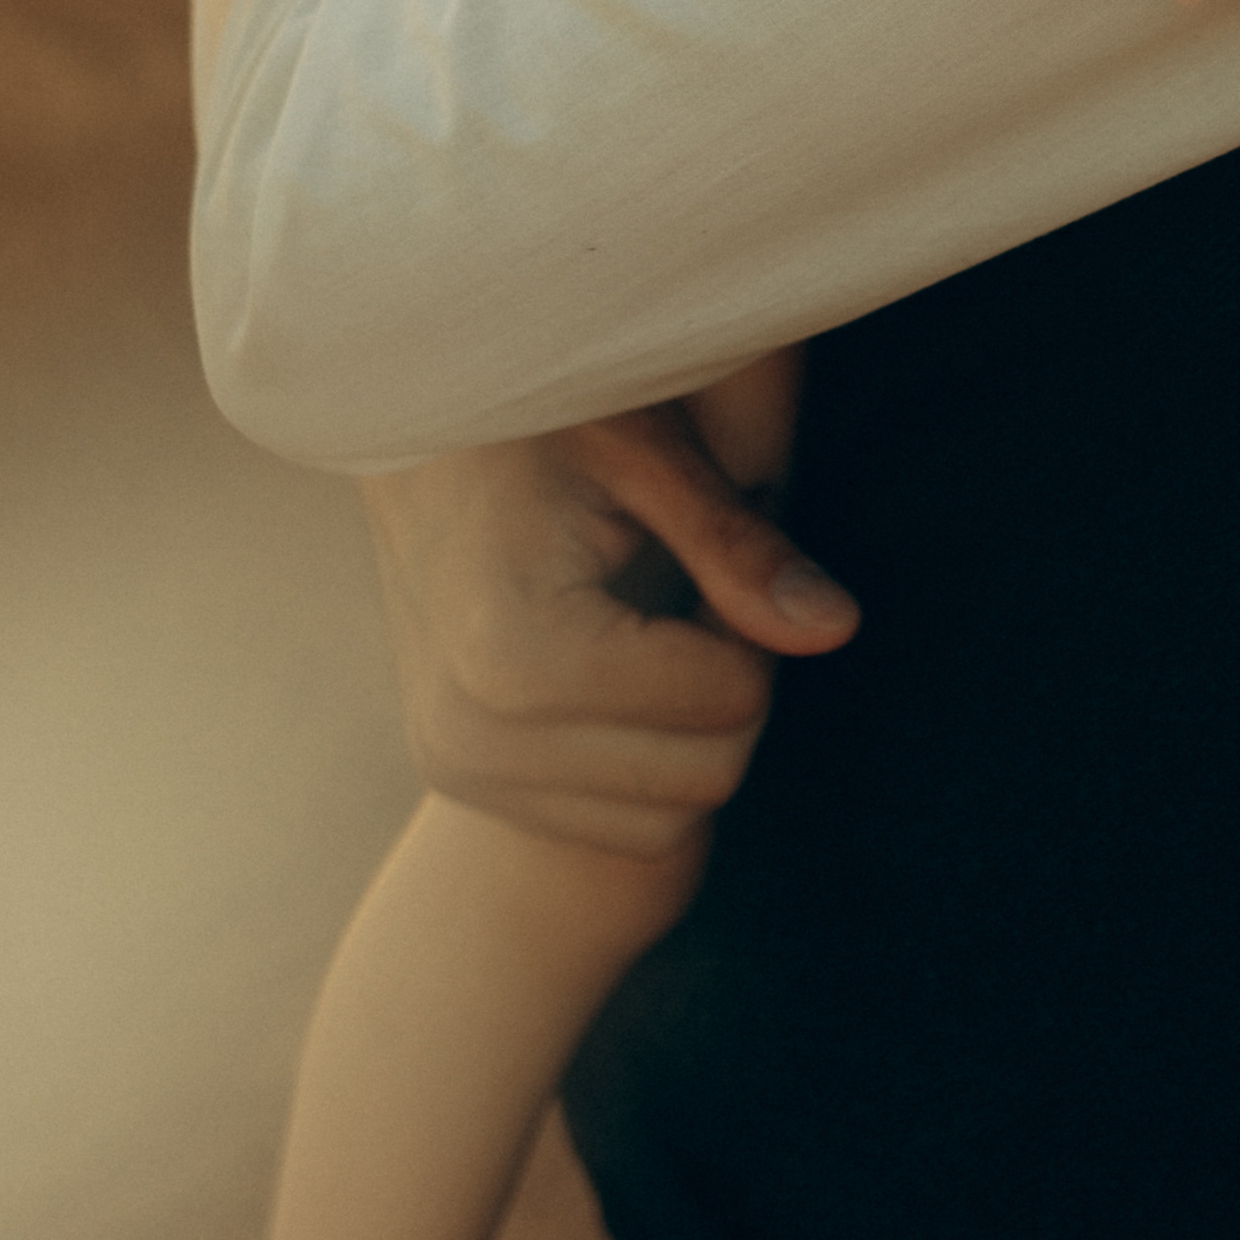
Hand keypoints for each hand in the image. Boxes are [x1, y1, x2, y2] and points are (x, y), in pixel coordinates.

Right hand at [358, 401, 858, 857]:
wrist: (402, 420)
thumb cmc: (539, 414)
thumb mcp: (645, 451)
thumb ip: (738, 547)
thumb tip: (838, 628)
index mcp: (516, 648)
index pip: (729, 698)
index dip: (753, 619)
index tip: (719, 547)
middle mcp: (472, 729)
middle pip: (703, 776)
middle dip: (730, 687)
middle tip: (701, 588)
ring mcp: (454, 764)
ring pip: (664, 821)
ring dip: (689, 734)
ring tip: (657, 622)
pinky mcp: (452, 777)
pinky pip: (609, 825)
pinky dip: (642, 763)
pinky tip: (616, 662)